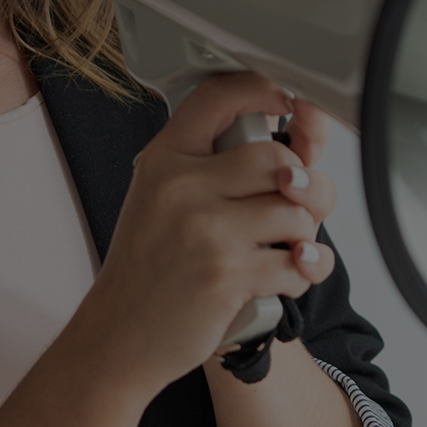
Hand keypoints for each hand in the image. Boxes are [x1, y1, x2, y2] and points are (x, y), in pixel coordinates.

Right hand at [68, 72, 338, 393]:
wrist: (118, 336)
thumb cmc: (150, 270)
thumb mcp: (163, 201)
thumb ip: (220, 171)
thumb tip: (301, 156)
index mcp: (165, 160)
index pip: (220, 95)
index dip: (267, 90)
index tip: (291, 105)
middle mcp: (182, 186)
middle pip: (279, 158)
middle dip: (308, 187)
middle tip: (298, 210)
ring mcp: (205, 229)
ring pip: (297, 211)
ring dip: (306, 237)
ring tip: (287, 251)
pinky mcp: (227, 274)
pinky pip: (298, 262)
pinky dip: (303, 274)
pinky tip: (282, 278)